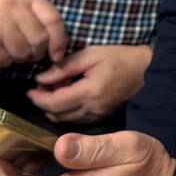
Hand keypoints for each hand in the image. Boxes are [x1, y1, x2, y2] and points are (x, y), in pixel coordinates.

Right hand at [0, 0, 67, 67]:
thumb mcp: (16, 6)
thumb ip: (38, 19)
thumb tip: (60, 46)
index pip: (54, 19)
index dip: (59, 41)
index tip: (57, 54)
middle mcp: (12, 5)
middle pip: (39, 40)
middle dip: (34, 53)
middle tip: (23, 52)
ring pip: (23, 53)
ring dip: (17, 58)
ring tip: (5, 49)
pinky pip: (4, 61)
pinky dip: (0, 62)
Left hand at [27, 44, 152, 122]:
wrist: (145, 71)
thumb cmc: (119, 58)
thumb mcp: (90, 55)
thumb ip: (64, 68)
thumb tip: (40, 79)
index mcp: (90, 92)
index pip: (54, 103)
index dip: (38, 98)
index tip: (30, 89)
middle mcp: (93, 109)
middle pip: (56, 115)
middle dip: (43, 104)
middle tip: (41, 87)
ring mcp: (98, 116)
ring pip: (65, 121)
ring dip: (54, 109)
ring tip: (55, 90)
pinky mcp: (101, 118)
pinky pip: (76, 120)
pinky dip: (66, 111)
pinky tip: (69, 97)